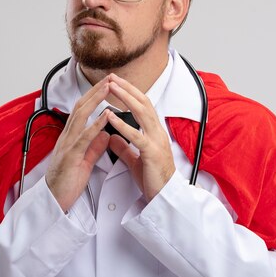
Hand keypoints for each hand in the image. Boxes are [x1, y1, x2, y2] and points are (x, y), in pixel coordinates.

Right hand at [45, 77, 111, 211]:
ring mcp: (67, 145)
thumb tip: (106, 134)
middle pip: (81, 107)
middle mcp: (67, 137)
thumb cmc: (67, 182)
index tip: (108, 85)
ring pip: (80, 117)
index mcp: (71, 137)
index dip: (95, 95)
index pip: (82, 110)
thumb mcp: (84, 161)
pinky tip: (105, 116)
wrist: (54, 202)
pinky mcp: (70, 157)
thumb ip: (94, 146)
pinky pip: (83, 138)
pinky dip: (95, 125)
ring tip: (109, 88)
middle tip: (110, 77)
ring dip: (96, 100)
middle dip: (96, 90)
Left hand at [106, 73, 175, 200]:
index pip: (143, 105)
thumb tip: (110, 136)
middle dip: (127, 88)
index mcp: (154, 132)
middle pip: (143, 103)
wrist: (165, 199)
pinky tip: (110, 117)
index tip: (116, 83)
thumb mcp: (134, 160)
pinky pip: (137, 136)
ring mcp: (157, 141)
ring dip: (125, 98)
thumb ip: (124, 147)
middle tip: (112, 77)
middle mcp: (158, 132)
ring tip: (111, 88)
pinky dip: (123, 125)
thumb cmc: (152, 180)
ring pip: (142, 113)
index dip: (130, 92)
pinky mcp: (152, 154)